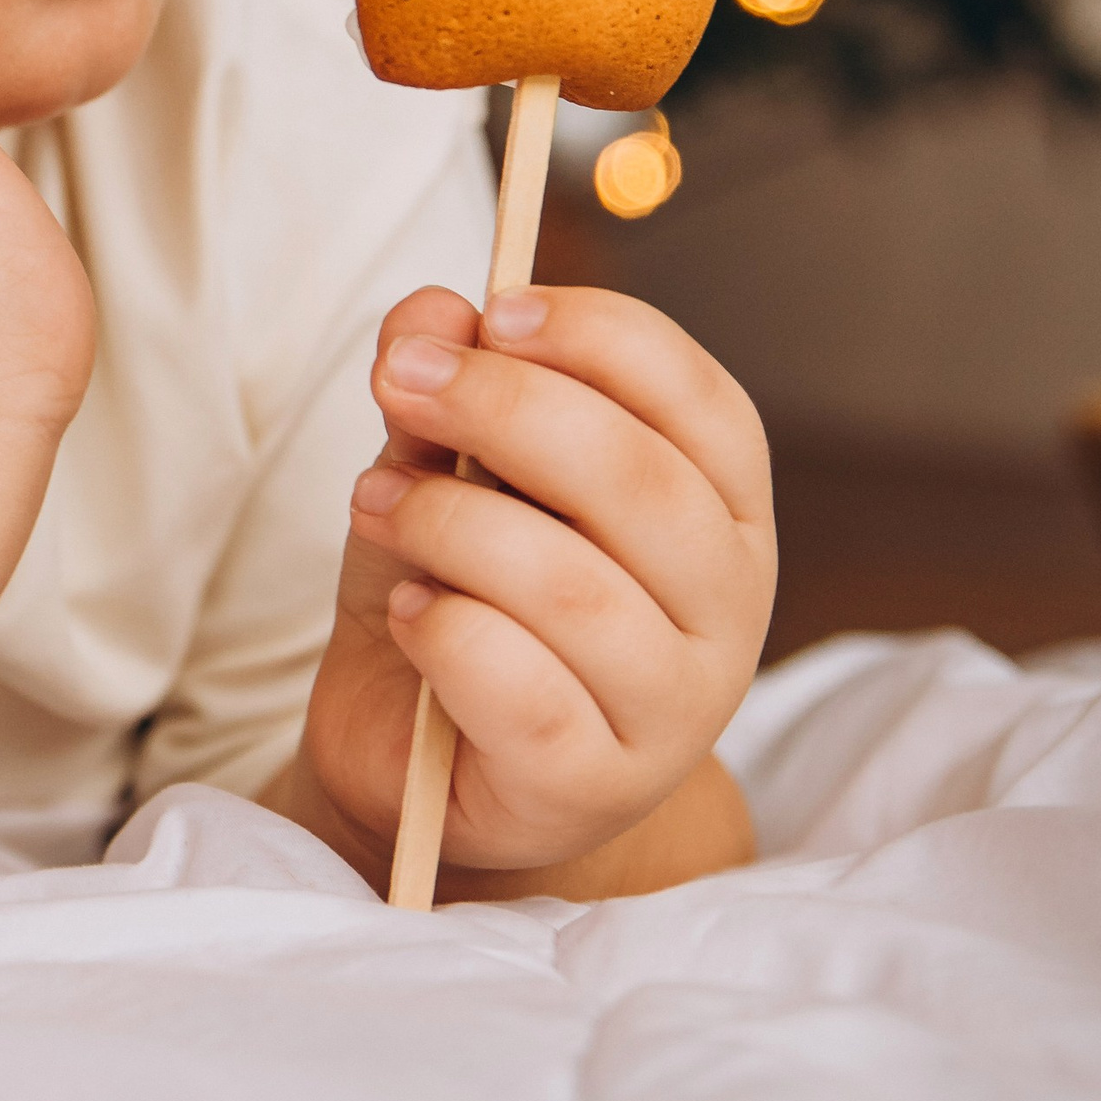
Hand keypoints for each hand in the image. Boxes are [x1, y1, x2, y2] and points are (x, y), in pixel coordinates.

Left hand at [293, 282, 775, 885]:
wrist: (411, 760)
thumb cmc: (457, 595)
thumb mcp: (439, 472)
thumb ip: (442, 390)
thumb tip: (430, 314)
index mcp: (721, 511)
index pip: (703, 403)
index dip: (602, 340)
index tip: (494, 314)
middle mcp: (727, 609)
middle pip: (640, 482)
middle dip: (505, 409)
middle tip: (400, 383)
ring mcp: (673, 710)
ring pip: (576, 589)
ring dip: (450, 524)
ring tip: (373, 504)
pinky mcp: (594, 786)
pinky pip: (522, 690)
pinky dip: (446, 632)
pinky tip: (407, 614)